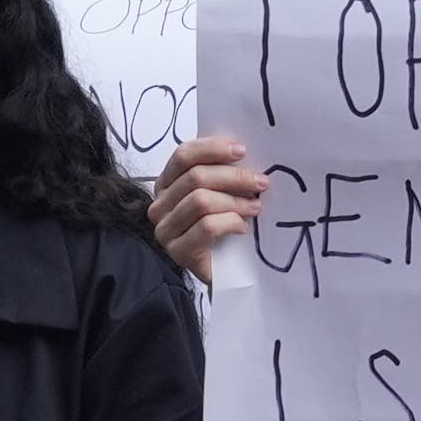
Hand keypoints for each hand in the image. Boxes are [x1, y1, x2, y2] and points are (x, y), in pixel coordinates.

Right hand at [150, 133, 268, 281]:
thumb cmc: (221, 228)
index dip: (212, 148)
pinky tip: (242, 227)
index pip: (183, 155)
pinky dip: (230, 222)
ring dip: (235, 201)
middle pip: (195, 177)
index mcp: (166, 183)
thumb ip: (220, 172)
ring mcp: (164, 230)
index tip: (242, 151)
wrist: (221, 272)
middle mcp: (159, 205)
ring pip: (201, 201)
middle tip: (261, 182)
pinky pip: (206, 227)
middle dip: (234, 176)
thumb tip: (241, 150)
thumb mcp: (218, 193)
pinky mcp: (177, 251)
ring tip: (255, 207)